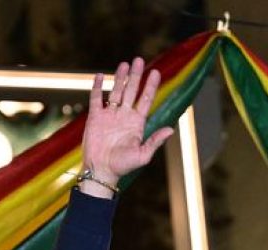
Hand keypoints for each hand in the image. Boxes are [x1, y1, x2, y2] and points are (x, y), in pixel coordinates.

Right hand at [80, 58, 173, 197]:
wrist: (101, 171)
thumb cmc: (123, 166)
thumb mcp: (143, 155)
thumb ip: (155, 141)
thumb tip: (171, 129)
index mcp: (137, 123)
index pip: (146, 99)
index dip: (151, 86)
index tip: (156, 72)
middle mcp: (124, 116)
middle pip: (131, 90)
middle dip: (136, 76)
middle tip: (139, 60)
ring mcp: (109, 115)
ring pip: (115, 91)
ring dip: (120, 77)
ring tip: (124, 64)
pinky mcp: (95, 118)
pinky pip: (96, 99)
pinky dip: (97, 87)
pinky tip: (99, 76)